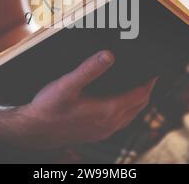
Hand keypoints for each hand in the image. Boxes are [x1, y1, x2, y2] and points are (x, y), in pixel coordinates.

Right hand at [17, 50, 157, 148]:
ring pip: (131, 116)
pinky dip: (127, 111)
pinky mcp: (97, 134)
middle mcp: (110, 123)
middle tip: (149, 76)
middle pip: (139, 106)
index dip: (149, 82)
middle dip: (146, 91)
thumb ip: (89, 69)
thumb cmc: (49, 107)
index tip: (155, 70)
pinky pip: (120, 122)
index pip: (140, 95)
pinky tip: (118, 104)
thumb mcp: (68, 84)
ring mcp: (104, 131)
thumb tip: (110, 54)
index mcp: (108, 110)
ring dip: (137, 102)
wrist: (34, 132)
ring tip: (137, 87)